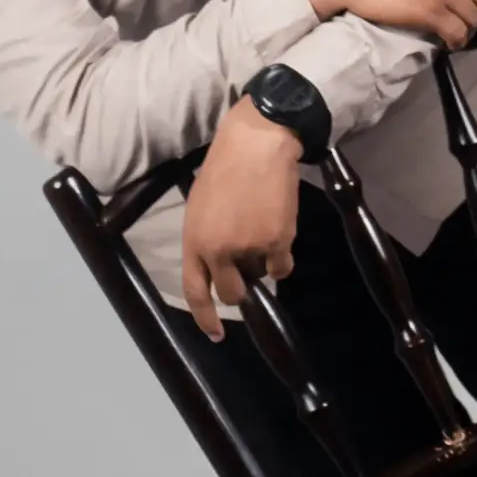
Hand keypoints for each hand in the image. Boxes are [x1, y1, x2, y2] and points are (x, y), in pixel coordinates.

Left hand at [181, 97, 301, 340]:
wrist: (258, 142)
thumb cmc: (225, 167)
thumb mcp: (200, 205)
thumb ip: (205, 239)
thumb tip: (220, 265)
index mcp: (194, 240)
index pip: (195, 291)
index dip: (205, 317)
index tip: (216, 334)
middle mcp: (218, 251)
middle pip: (231, 293)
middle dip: (240, 288)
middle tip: (248, 268)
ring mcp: (249, 248)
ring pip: (260, 277)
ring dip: (262, 262)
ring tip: (263, 227)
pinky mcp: (277, 241)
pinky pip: (282, 267)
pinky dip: (282, 257)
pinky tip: (280, 231)